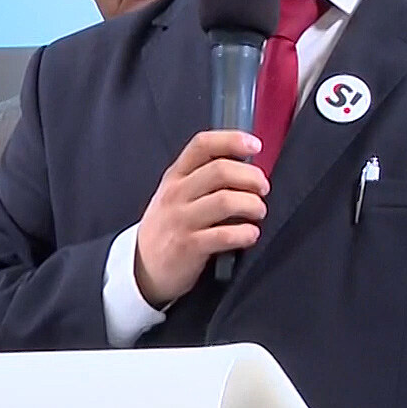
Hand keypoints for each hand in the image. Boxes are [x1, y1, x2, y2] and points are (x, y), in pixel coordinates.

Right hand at [132, 130, 268, 306]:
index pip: (202, 145)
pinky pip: (224, 235)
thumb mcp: (176, 195)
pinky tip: (251, 234)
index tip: (255, 145)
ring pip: (225, 201)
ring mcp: (181, 220)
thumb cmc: (169, 227)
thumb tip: (248, 167)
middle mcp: (176, 194)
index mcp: (176, 176)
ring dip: (252, 204)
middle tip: (263, 188)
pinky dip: (245, 233)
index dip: (231, 140)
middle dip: (251, 177)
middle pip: (220, 170)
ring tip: (258, 212)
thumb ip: (204, 178)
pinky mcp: (188, 246)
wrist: (143, 267)